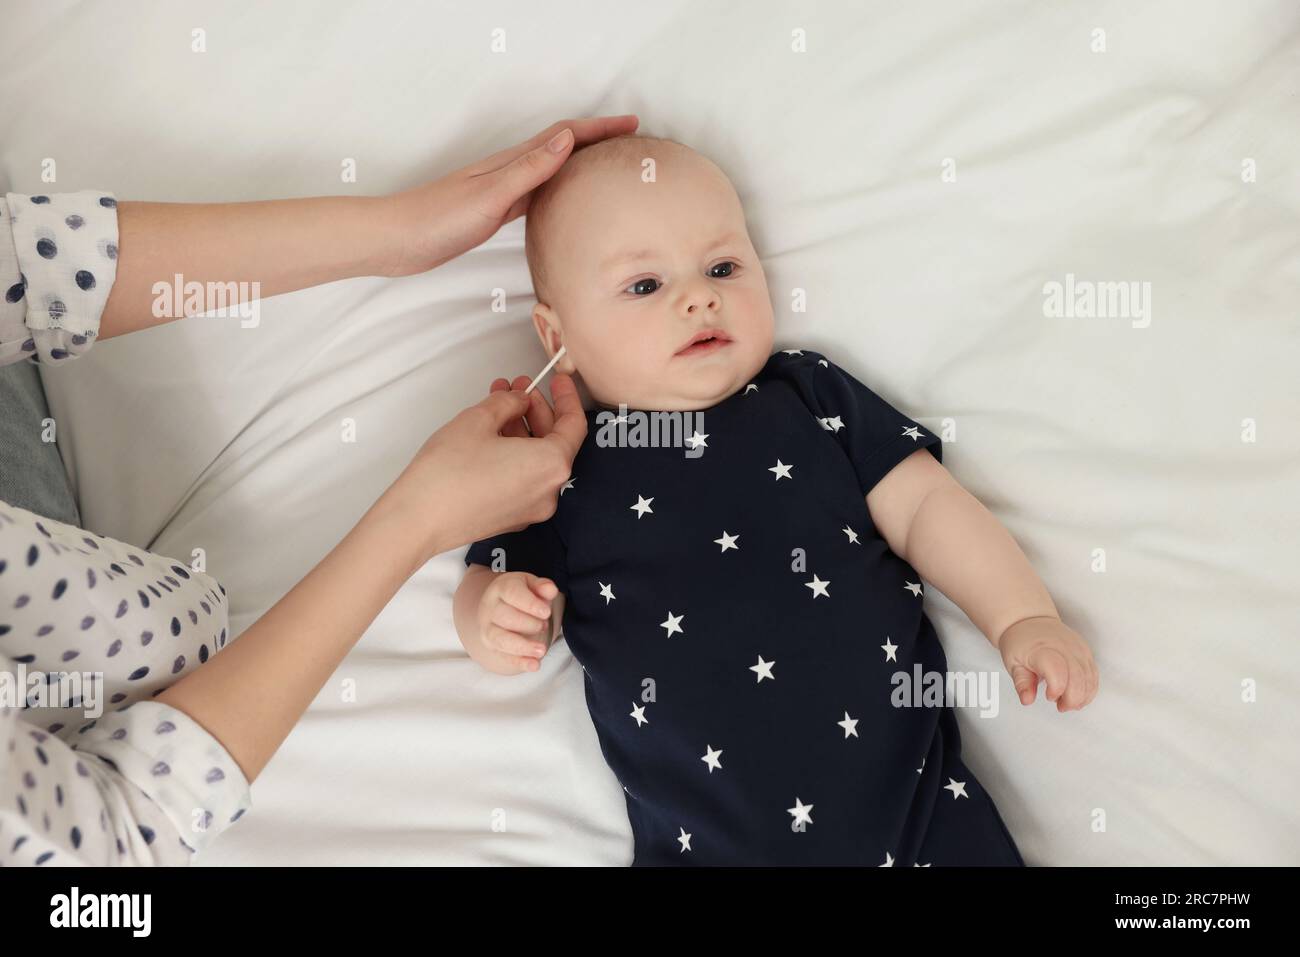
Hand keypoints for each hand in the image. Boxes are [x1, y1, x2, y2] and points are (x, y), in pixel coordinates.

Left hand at [382, 114, 638, 276]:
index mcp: (510, 164)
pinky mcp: (492, 210)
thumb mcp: (488, 195)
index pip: (563, 136)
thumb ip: (527, 170)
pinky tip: (565, 201)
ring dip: (581, 161)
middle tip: (630, 141)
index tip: (631, 126)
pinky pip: (536, 192)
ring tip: (608, 166)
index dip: (599, 128)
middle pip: (561, 146)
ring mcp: (500, 189)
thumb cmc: (436, 219)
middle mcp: (508, 171)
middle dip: (597, 139)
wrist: (396, 239)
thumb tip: (566, 140)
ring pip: (551, 168)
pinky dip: (559, 188)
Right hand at [389, 373, 586, 561]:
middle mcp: (548, 491)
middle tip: (517, 389)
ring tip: (497, 405)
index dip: (566, 398)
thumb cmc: (447, 473)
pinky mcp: (511, 517)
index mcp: (552, 465)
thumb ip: (509, 402)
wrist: (418, 519)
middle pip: (555, 442)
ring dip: (521, 430)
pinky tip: (492, 435)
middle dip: (536, 411)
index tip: (557, 381)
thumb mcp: (480, 419)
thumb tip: (519, 400)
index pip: (574, 425)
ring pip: (536, 460)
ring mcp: (530, 508)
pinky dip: (514, 454)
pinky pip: (523, 478)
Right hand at [475, 571, 557, 674]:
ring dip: (522, 646)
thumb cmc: (522, 594)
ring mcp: (488, 628)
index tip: (546, 612)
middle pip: (505, 617)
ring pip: (500, 639)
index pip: (512, 593)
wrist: (503, 606)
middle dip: (528, 624)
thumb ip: (542, 587)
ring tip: (542, 650)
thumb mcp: (532, 585)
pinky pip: (504, 656)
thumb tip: (550, 589)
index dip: (530, 604)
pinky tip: (534, 665)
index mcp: (501, 588)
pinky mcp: (492, 646)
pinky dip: (520, 662)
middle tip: (544, 625)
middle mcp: (490, 608)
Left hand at [999, 616, 1098, 710]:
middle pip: (1078, 679)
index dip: (1057, 690)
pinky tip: (1078, 696)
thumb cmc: (1021, 642)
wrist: (1030, 621)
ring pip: (1090, 679)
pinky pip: (1094, 674)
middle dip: (1072, 699)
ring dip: (1082, 697)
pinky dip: (1089, 690)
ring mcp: (1078, 649)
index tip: (1048, 696)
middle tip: (1060, 705)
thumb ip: (1022, 683)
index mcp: (1043, 650)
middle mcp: (1064, 648)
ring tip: (1067, 702)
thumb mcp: (1013, 663)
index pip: (1058, 672)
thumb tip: (1027, 700)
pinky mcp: (1086, 651)